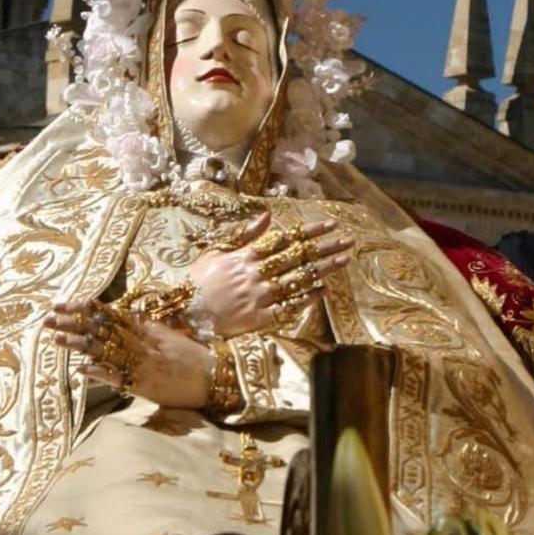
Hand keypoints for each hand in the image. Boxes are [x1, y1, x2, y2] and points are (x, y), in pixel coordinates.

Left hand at [47, 302, 212, 408]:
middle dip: (73, 323)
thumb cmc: (191, 357)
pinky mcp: (144, 384)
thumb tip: (127, 318)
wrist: (214, 377)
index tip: (63, 304)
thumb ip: (146, 327)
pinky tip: (80, 369)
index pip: (109, 314)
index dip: (84, 309)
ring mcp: (141, 363)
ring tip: (56, 338)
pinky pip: (117, 377)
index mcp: (146, 328)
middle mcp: (141, 342)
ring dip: (79, 344)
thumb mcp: (168, 335)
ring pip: (105, 350)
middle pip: (101, 329)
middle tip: (48, 318)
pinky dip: (99, 372)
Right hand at [188, 211, 353, 336]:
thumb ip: (244, 235)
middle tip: (349, 241)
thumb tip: (267, 216)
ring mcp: (259, 296)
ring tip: (343, 261)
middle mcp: (256, 274)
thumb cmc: (198, 281)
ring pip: (297, 280)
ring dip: (322, 270)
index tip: (330, 225)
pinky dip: (305, 299)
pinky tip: (323, 291)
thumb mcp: (216, 251)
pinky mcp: (259, 318)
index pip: (284, 239)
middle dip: (325, 248)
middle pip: (297, 258)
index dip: (309, 232)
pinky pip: (287, 307)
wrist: (184, 313)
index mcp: (246, 256)